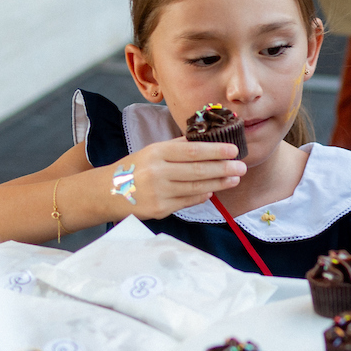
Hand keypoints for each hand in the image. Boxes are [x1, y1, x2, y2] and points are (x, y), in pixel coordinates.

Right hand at [115, 138, 244, 220]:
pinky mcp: (160, 209)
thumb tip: (207, 140)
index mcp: (157, 153)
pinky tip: (213, 190)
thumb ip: (179, 146)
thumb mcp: (153, 150)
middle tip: (241, 167)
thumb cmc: (136, 167)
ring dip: (218, 183)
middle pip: (197, 170)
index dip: (216, 151)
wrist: (109, 191)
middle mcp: (157, 172)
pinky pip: (187, 201)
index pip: (193, 151)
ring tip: (234, 179)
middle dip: (223, 169)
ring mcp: (159, 193)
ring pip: (195, 188)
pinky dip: (202, 196)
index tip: (234, 150)